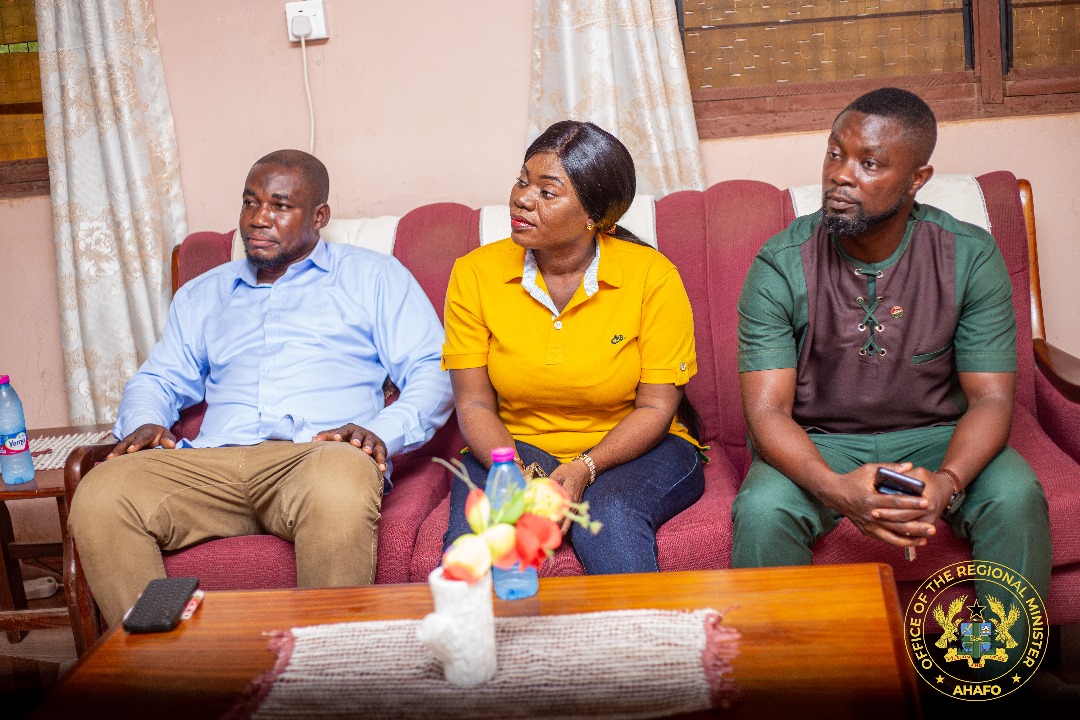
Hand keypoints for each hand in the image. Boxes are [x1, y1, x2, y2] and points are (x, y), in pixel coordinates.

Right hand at [106, 424, 176, 458]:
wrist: (149, 429)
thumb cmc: (159, 435)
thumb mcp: (166, 434)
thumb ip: (169, 439)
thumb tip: (171, 445)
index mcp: (146, 432)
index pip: (142, 438)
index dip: (136, 444)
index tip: (131, 450)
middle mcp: (135, 436)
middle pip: (127, 442)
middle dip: (121, 449)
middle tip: (114, 456)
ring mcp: (128, 441)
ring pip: (120, 446)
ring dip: (114, 453)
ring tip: (108, 460)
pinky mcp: (124, 447)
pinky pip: (118, 452)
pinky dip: (113, 457)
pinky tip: (106, 464)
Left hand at [313, 424, 386, 472]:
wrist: (366, 440)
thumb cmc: (347, 439)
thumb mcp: (337, 436)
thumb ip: (325, 437)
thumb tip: (312, 440)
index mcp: (349, 429)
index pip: (344, 430)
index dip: (340, 433)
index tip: (336, 438)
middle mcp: (361, 433)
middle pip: (359, 434)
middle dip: (357, 438)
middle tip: (355, 444)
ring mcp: (372, 440)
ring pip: (371, 442)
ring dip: (369, 447)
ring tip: (367, 452)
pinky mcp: (380, 448)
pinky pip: (381, 454)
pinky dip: (381, 461)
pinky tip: (381, 468)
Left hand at [548, 460, 590, 534]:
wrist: (583, 469)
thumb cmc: (569, 471)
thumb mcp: (558, 474)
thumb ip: (549, 484)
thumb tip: (535, 490)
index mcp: (568, 496)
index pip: (562, 513)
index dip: (554, 522)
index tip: (545, 527)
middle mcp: (572, 504)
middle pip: (566, 523)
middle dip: (557, 531)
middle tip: (546, 538)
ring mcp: (574, 507)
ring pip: (568, 523)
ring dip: (560, 530)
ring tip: (550, 537)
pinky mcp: (574, 507)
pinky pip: (569, 519)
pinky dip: (563, 525)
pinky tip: (555, 529)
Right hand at [821, 462, 936, 549]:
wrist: (834, 494)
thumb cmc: (853, 480)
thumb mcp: (869, 470)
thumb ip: (890, 468)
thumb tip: (909, 466)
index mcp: (870, 499)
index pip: (895, 502)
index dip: (911, 503)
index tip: (927, 502)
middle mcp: (870, 515)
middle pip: (897, 523)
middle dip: (916, 526)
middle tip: (933, 528)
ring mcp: (868, 526)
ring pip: (893, 536)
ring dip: (911, 539)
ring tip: (927, 538)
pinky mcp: (867, 532)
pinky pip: (887, 540)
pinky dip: (901, 542)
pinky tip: (914, 541)